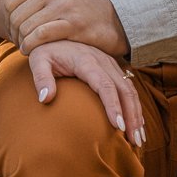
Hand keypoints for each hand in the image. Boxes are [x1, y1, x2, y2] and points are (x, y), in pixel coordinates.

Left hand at [6, 0, 128, 56]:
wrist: (113, 20)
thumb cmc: (82, 7)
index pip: (11, 1)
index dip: (7, 20)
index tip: (13, 31)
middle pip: (16, 15)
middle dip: (13, 33)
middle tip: (17, 43)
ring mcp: (64, 5)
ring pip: (26, 26)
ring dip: (21, 41)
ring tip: (24, 48)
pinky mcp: (73, 23)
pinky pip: (41, 35)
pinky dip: (30, 45)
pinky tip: (30, 51)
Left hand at [26, 39, 145, 148]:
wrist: (53, 35)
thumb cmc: (45, 51)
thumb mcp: (38, 61)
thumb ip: (41, 79)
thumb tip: (45, 99)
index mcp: (86, 60)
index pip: (104, 84)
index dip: (113, 105)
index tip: (118, 126)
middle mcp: (102, 61)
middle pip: (123, 89)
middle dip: (131, 115)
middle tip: (135, 141)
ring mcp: (110, 64)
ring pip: (130, 89)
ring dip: (136, 113)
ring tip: (138, 138)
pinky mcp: (112, 68)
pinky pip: (128, 87)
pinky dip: (134, 106)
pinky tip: (136, 124)